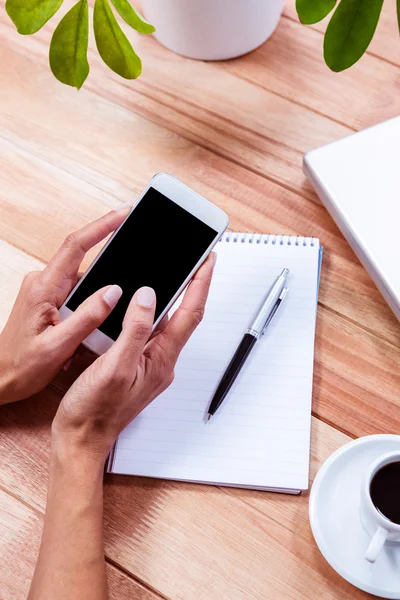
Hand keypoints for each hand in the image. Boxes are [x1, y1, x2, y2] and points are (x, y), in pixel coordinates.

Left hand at [0, 205, 130, 404]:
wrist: (0, 378)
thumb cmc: (21, 365)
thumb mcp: (58, 346)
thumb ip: (87, 317)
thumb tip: (114, 292)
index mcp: (43, 288)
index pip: (76, 246)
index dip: (102, 226)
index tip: (124, 213)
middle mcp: (43, 283)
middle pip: (83, 259)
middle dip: (109, 255)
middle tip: (133, 250)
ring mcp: (46, 290)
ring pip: (83, 279)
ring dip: (98, 290)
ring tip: (98, 316)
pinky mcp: (50, 300)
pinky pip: (77, 292)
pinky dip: (90, 302)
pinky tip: (91, 324)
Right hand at [52, 254, 214, 461]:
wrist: (81, 440)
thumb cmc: (95, 412)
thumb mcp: (115, 367)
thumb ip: (134, 330)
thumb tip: (147, 297)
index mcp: (161, 360)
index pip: (190, 315)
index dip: (200, 284)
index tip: (207, 261)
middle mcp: (160, 361)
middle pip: (183, 317)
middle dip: (191, 287)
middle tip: (193, 262)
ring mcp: (149, 365)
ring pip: (165, 324)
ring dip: (170, 299)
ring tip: (170, 275)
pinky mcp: (136, 367)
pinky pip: (148, 334)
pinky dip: (147, 314)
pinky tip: (136, 306)